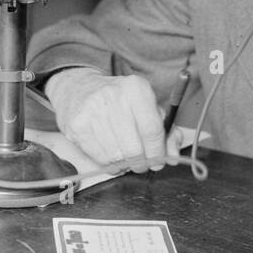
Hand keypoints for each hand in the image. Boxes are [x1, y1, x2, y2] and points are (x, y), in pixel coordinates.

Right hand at [44, 68, 178, 173]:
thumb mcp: (147, 108)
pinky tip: (110, 154)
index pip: (152, 130)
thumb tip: (173, 155)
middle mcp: (114, 96)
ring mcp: (93, 111)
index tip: (159, 161)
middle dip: (142, 163)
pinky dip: (109, 164)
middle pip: (134, 148)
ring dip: (125, 164)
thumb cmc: (121, 103)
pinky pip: (99, 158)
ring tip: (125, 156)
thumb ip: (166, 132)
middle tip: (142, 164)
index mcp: (137, 88)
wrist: (79, 90)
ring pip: (116, 157)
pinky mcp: (78, 126)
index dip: (158, 152)